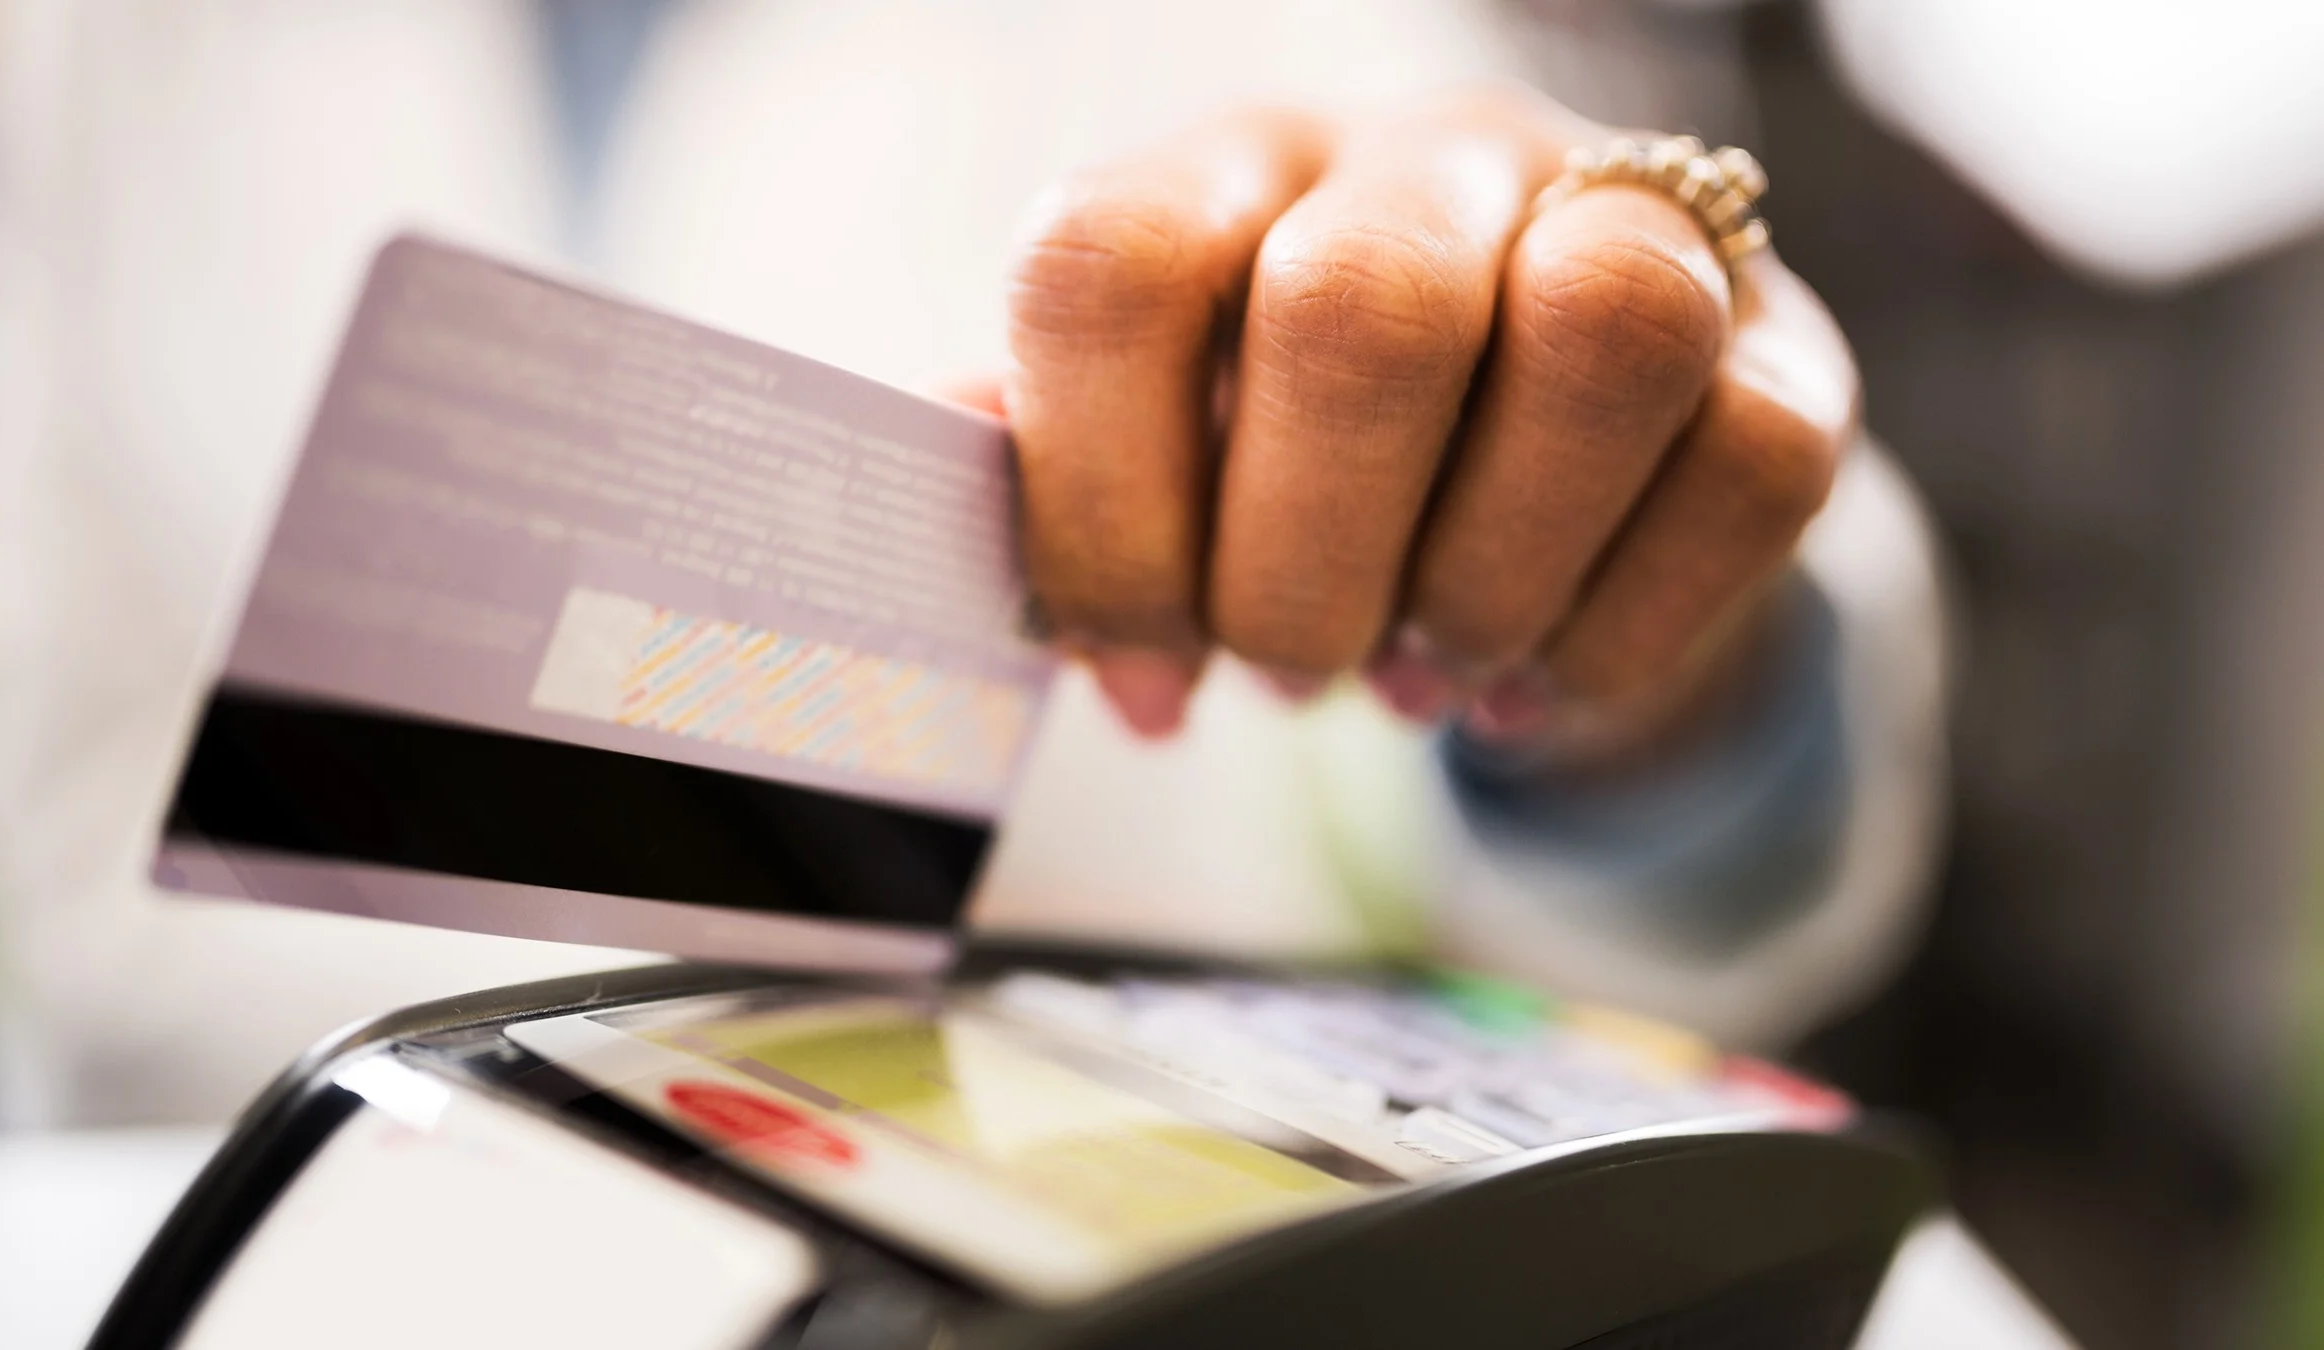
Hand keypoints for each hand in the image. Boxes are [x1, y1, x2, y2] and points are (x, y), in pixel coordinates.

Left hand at [989, 90, 1857, 756]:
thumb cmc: (1290, 444)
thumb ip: (1042, 475)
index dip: (1100, 504)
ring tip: (1419, 679)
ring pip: (1605, 333)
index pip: (1114, 270)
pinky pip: (1760, 461)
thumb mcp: (1152, 443)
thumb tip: (911, 539)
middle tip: (1284, 677)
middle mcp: (1428, 156)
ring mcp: (1630, 223)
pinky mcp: (1788, 341)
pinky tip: (1534, 684)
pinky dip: (1628, 627)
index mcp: (1227, 167)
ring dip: (1485, 573)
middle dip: (1304, 564)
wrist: (1526, 418)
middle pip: (1362, 303)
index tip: (1130, 663)